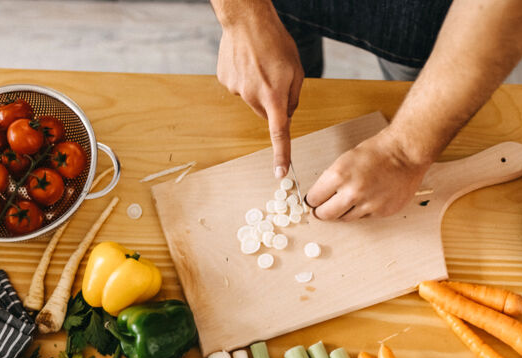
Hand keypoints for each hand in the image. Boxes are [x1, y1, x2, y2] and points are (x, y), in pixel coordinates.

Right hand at [215, 11, 302, 176]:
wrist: (246, 21)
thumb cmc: (275, 41)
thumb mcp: (296, 69)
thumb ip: (294, 96)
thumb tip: (287, 115)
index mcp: (275, 96)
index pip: (279, 134)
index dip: (281, 155)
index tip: (280, 173)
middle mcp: (253, 97)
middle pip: (266, 113)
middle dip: (273, 103)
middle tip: (276, 78)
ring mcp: (236, 90)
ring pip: (252, 100)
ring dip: (258, 88)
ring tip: (260, 64)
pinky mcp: (225, 81)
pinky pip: (239, 87)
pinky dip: (245, 78)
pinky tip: (247, 61)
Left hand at [306, 130, 431, 220]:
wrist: (406, 153)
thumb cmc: (377, 152)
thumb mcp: (345, 159)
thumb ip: (331, 179)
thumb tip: (319, 195)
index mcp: (339, 175)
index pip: (314, 199)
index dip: (312, 200)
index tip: (313, 200)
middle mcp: (352, 192)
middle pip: (326, 214)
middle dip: (322, 212)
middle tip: (322, 209)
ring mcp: (368, 205)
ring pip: (344, 218)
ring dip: (342, 211)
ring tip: (349, 199)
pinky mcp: (381, 212)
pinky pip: (363, 217)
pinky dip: (362, 210)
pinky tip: (367, 198)